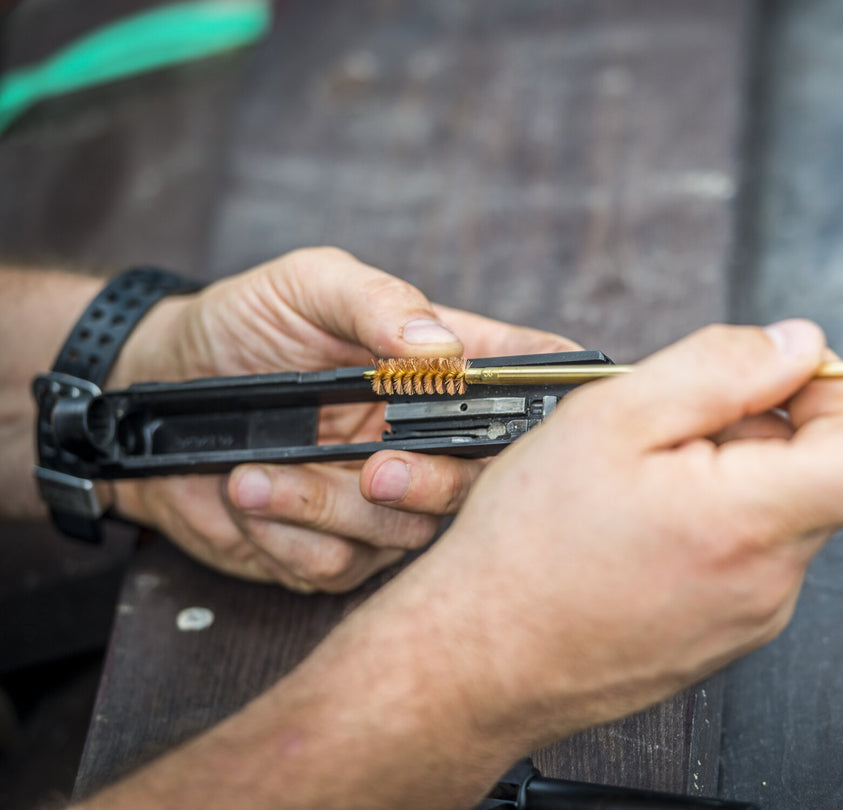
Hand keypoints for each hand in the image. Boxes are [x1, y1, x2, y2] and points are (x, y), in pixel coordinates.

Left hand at [107, 247, 576, 591]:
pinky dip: (288, 537)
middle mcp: (427, 438)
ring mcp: (384, 499)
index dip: (555, 407)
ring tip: (257, 474)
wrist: (151, 393)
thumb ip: (376, 302)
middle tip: (375, 467)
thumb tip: (439, 344)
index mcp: (442, 368)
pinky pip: (340, 567)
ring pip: (408, 535)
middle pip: (484, 485)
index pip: (529, 384)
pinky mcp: (336, 548)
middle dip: (434, 485)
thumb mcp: (307, 286)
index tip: (536, 424)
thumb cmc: (242, 326)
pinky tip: (248, 494)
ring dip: (328, 508)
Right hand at [334, 319, 842, 753]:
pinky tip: (656, 503)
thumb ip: (720, 368)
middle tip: (713, 393)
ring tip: (659, 458)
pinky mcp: (728, 633)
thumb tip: (797, 343)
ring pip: (791, 506)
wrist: (476, 660)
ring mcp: (752, 614)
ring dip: (751, 458)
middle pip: (835, 471)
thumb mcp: (610, 418)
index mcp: (748, 519)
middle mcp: (768, 579)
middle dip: (796, 410)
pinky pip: (760, 546)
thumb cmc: (526, 551)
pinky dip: (732, 504)